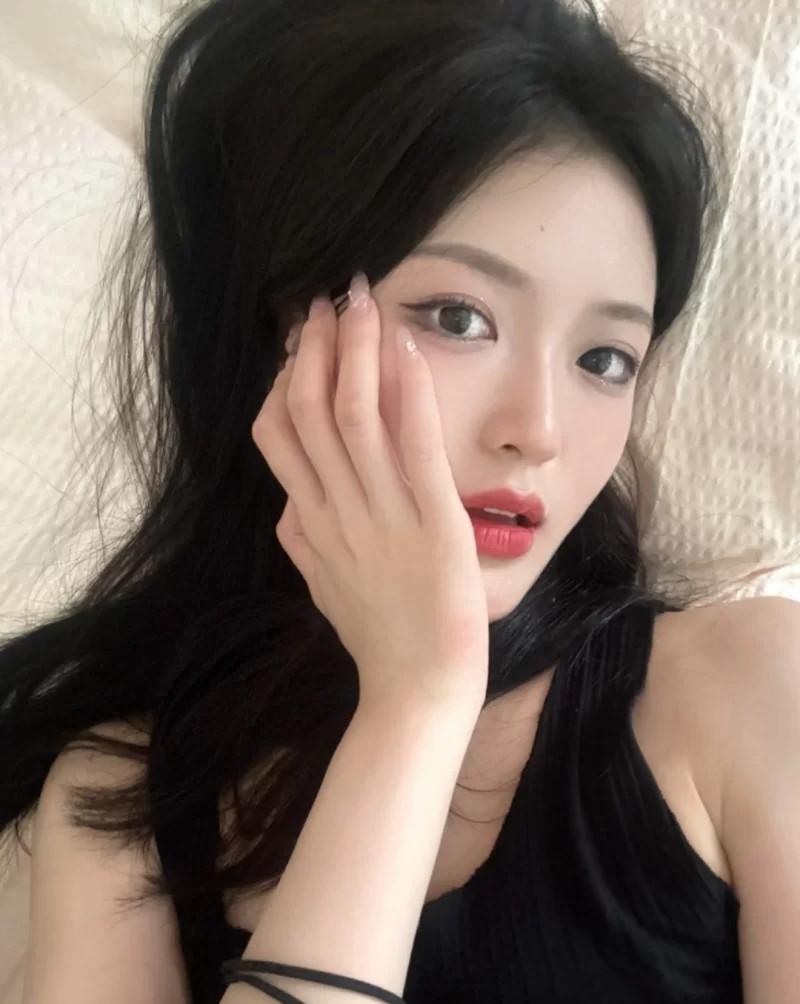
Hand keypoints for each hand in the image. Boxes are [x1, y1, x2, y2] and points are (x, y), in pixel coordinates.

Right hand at [252, 276, 488, 710]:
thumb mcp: (326, 590)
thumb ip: (303, 544)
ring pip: (351, 415)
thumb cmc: (380, 645)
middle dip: (313, 349)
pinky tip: (406, 347)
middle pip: (305, 411)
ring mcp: (382, 514)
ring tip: (360, 299)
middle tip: (325, 300)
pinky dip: (406, 390)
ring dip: (354, 350)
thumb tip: (285, 511)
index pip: (277, 437)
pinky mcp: (432, 520)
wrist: (417, 693)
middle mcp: (337, 510)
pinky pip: (412, 443)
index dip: (281, 382)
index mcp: (312, 524)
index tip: (296, 344)